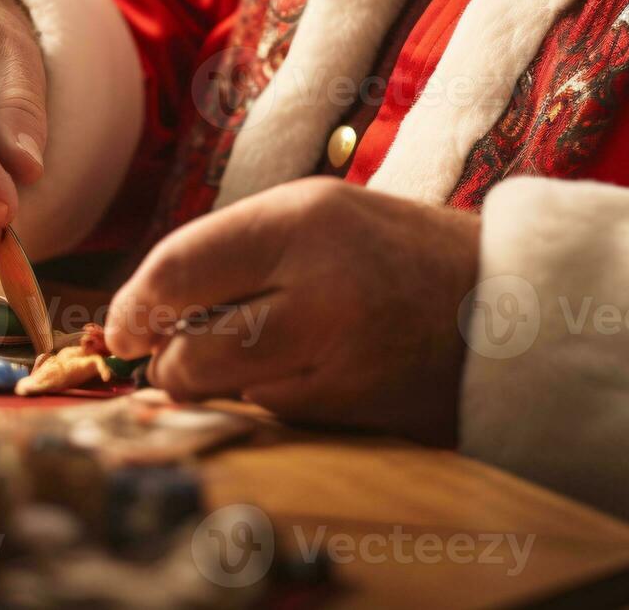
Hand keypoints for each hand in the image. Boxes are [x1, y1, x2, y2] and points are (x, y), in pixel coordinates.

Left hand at [105, 178, 480, 445]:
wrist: (508, 304)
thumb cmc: (393, 249)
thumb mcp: (317, 212)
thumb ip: (229, 250)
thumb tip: (138, 311)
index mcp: (304, 221)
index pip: (176, 270)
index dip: (132, 306)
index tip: (120, 325)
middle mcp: (318, 294)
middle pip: (188, 355)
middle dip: (167, 362)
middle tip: (169, 349)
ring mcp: (339, 363)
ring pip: (225, 395)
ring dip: (213, 385)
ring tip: (247, 350)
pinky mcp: (354, 415)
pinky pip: (270, 415)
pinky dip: (262, 400)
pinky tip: (297, 371)